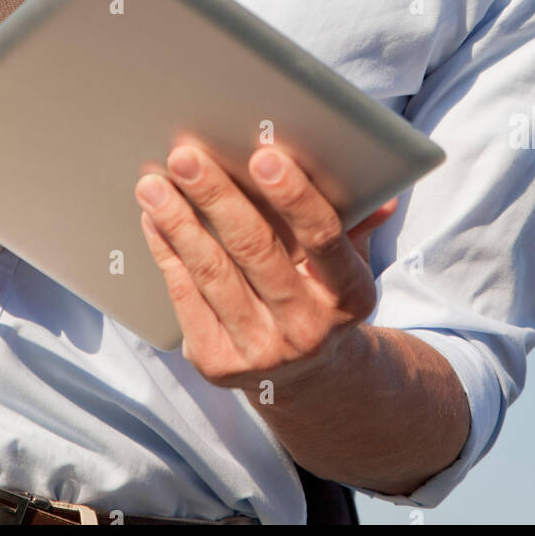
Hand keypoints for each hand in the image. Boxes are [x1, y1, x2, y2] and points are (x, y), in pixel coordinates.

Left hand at [135, 140, 396, 390]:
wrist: (309, 379)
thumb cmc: (323, 295)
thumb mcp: (350, 263)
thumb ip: (356, 223)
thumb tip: (381, 191)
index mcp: (349, 296)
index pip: (323, 238)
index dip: (294, 196)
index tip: (263, 156)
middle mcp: (307, 329)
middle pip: (256, 251)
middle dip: (217, 198)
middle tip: (187, 157)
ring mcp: (260, 352)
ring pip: (212, 274)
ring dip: (178, 222)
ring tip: (154, 184)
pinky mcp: (217, 365)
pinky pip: (184, 298)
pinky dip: (166, 252)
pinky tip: (153, 219)